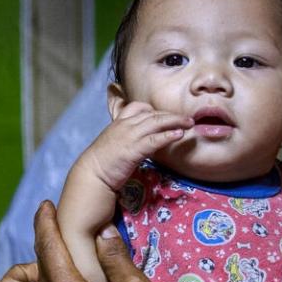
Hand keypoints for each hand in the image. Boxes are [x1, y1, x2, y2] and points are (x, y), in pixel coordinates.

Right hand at [76, 101, 190, 192]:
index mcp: (119, 122)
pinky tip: (179, 135)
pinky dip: (168, 135)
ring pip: (156, 122)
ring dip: (175, 121)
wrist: (92, 174)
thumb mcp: (113, 142)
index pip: (139, 107)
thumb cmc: (103, 162)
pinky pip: (154, 139)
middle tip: (187, 118)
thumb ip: (126, 137)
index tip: (166, 116)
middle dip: (172, 115)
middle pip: (153, 114)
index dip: (155, 110)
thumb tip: (140, 140)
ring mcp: (129, 136)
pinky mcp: (134, 149)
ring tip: (189, 123)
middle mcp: (125, 125)